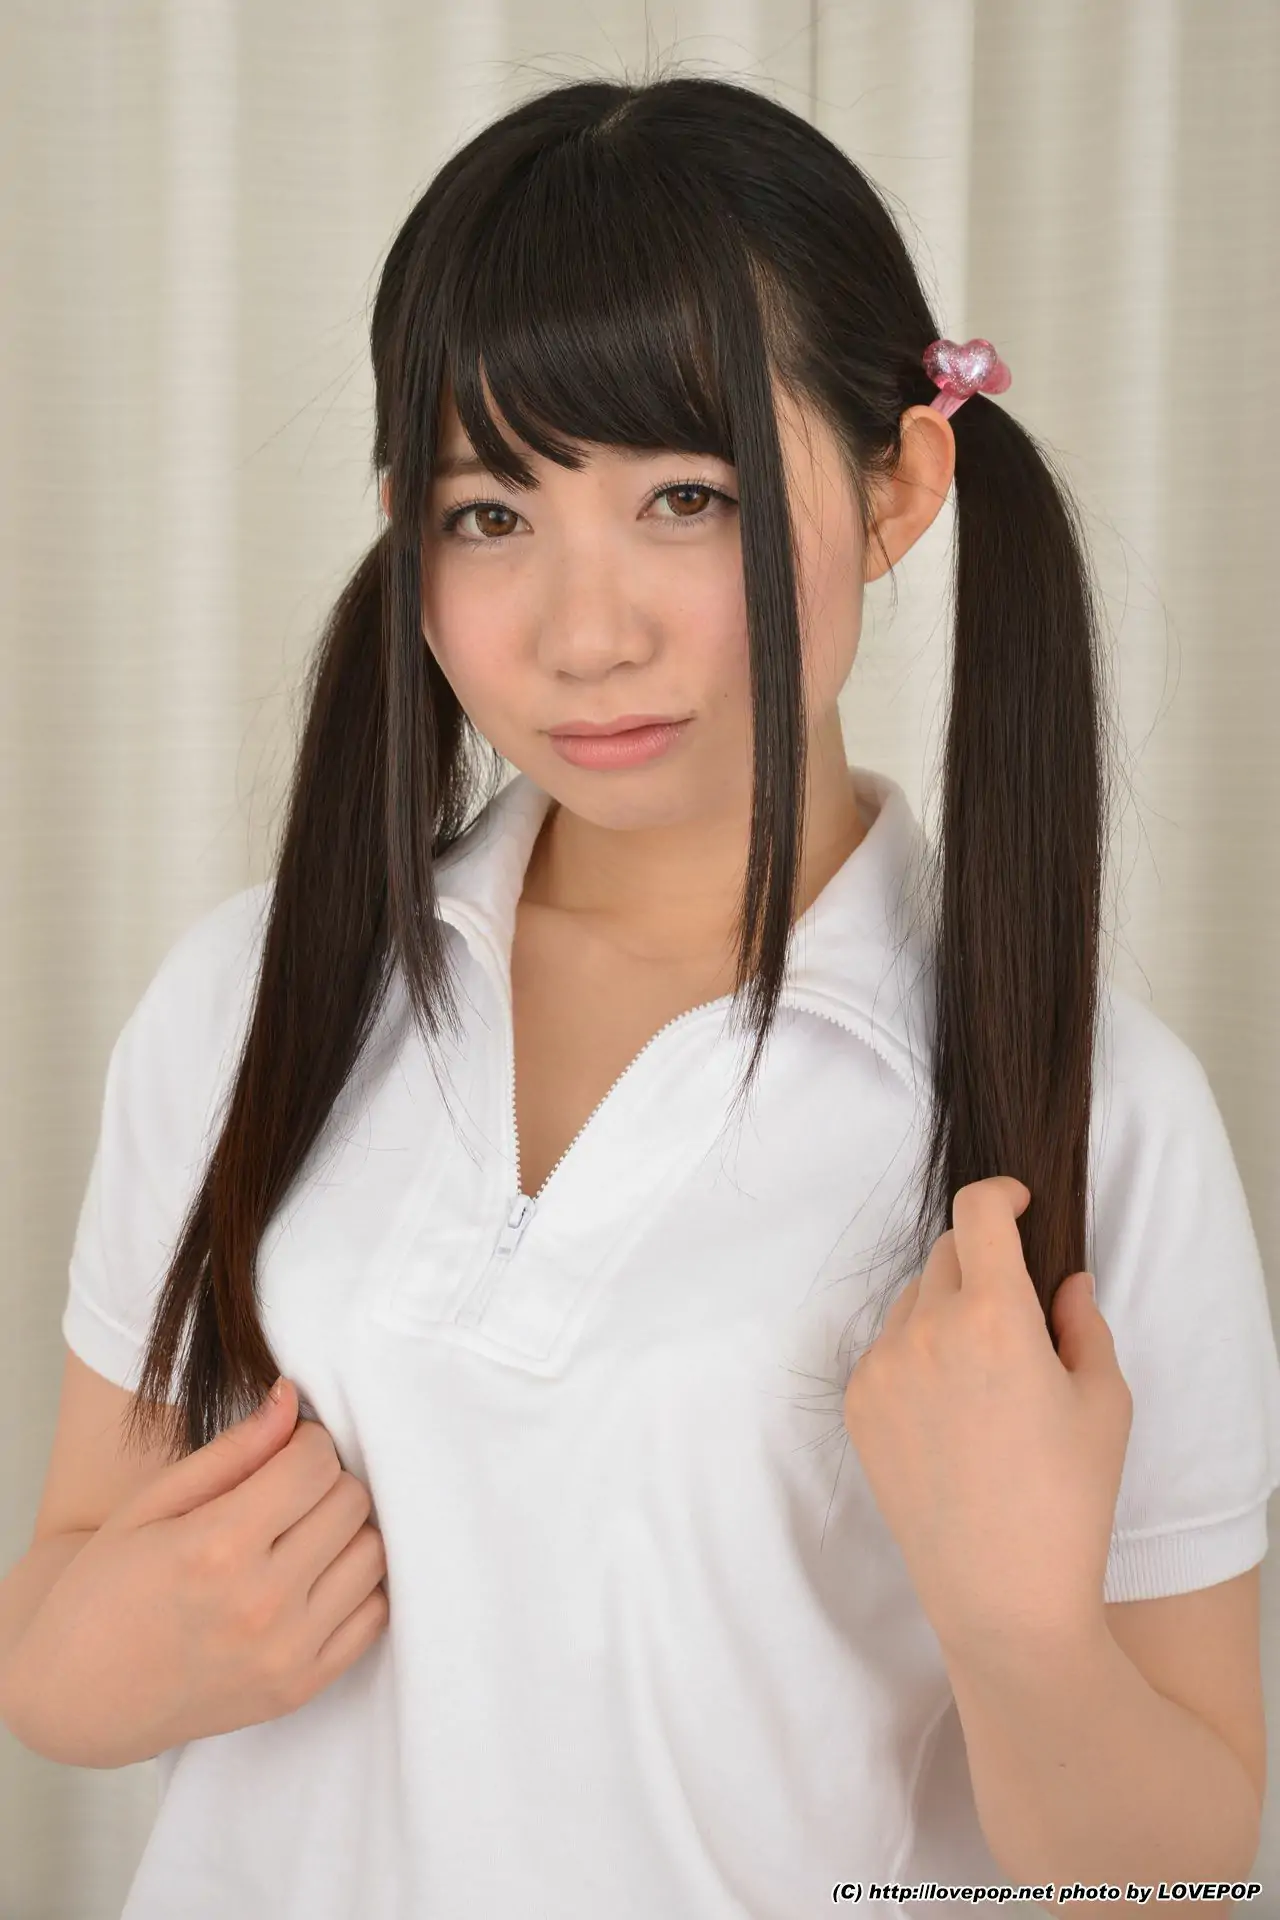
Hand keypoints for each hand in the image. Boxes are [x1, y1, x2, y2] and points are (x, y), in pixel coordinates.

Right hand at [6, 1379, 387, 1767]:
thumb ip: (233, 1450)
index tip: (287, 1451)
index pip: (316, 1463)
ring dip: (347, 1531)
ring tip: (302, 1533)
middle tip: (291, 1491)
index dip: (306, 1443)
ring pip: (373, 1553)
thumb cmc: (106, 1589)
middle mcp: (260, 1604)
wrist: (78, 1695)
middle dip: (327, 1481)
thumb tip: (292, 1398)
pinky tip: (316, 1576)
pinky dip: (356, 1585)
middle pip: (352, 1502)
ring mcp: (286, 1653)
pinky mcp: (301, 1689)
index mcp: (217, 1547)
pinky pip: (374, 1615)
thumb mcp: (152, 1504)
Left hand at [842, 1176, 1132, 1668]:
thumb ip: (1084, 1322)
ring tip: (987, 1379)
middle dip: (983, 1261)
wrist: (1002, 1598)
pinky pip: (887, 1348)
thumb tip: (1062, 1281)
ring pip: (913, 1300)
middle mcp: (926, 1330)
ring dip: (947, 1309)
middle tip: (1018, 1313)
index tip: (1017, 1202)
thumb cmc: (1068, 1503)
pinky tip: (952, 1412)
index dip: (999, 1193)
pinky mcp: (857, 1404)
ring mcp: (882, 1367)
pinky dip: (917, 1354)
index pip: (978, 1212)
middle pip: (947, 1253)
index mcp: (995, 1318)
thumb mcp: (1105, 1403)